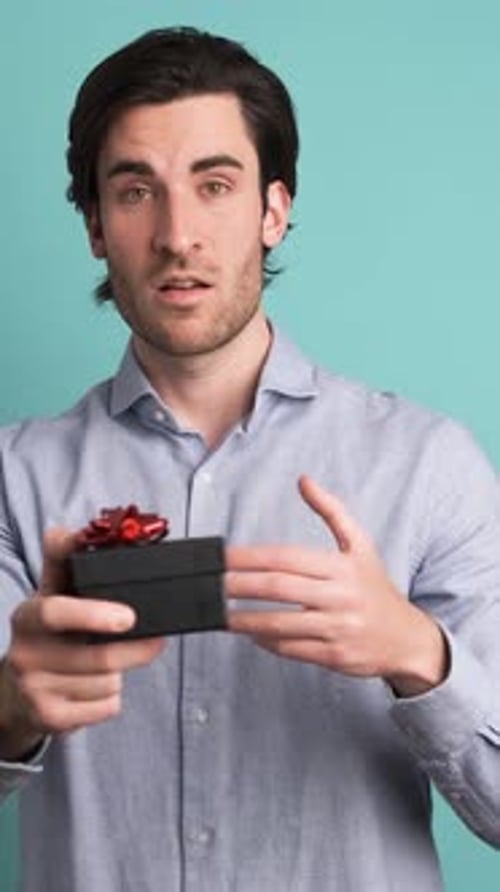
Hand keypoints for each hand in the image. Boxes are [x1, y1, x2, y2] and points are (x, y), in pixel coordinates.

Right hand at [0, 529, 164, 758]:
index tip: (128, 617)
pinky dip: (110, 700)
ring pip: (106, 683)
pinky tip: (95, 691)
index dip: (93, 614)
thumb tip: (68, 530)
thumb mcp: (49, 596)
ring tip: (107, 666)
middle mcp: (24, 653)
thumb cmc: (46, 635)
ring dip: (119, 675)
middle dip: (134, 651)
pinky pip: (104, 708)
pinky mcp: (48, 719)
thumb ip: (62, 561)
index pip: (55, 612)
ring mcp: (34, 689)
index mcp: (28, 616)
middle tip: (156, 642)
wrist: (14, 694)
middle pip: (97, 658)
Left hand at [226, 476, 447, 695]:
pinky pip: (291, 649)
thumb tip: (303, 479)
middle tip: (210, 584)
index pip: (287, 557)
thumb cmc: (375, 588)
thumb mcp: (361, 545)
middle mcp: (340, 597)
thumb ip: (332, 511)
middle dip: (239, 586)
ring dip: (245, 620)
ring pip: (280, 624)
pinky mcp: (334, 656)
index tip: (222, 558)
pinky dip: (266, 642)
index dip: (251, 557)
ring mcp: (337, 629)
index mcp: (343, 567)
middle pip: (279, 588)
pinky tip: (250, 633)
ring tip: (220, 614)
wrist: (407, 639)